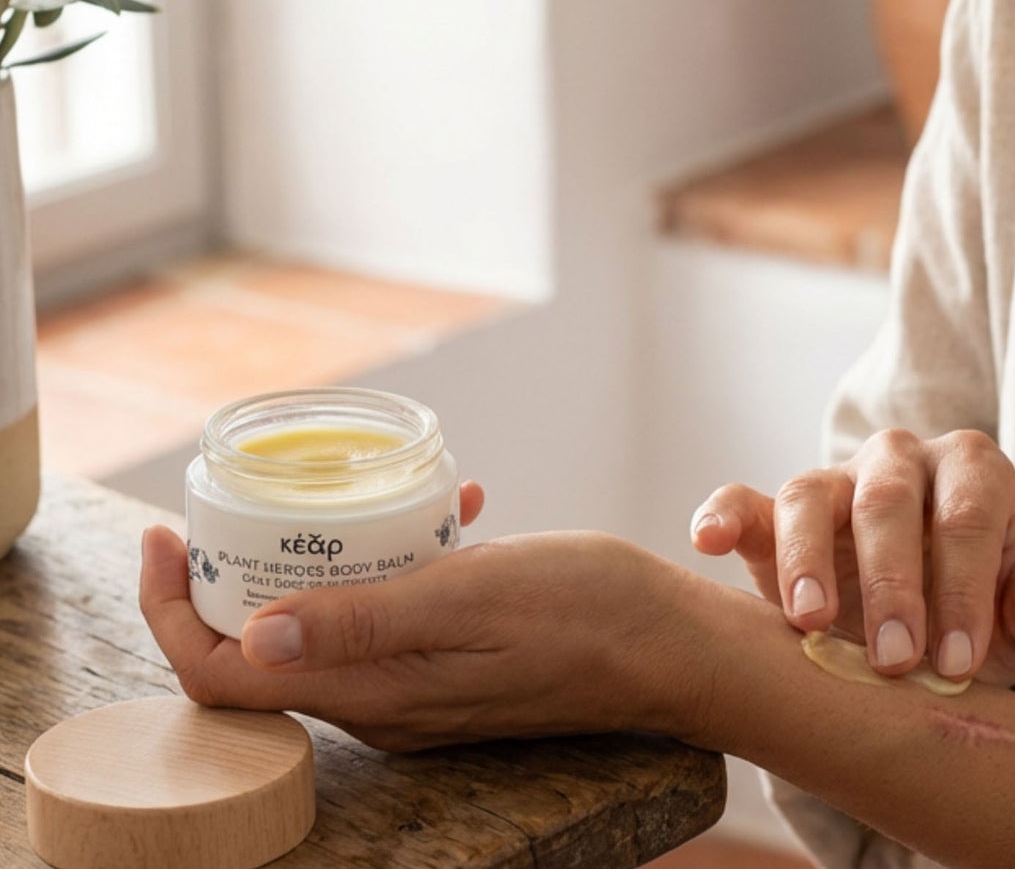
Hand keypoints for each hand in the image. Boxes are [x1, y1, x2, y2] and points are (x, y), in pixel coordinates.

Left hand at [139, 484, 693, 750]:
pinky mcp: (450, 665)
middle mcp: (383, 702)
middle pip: (257, 655)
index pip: (226, 677)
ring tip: (336, 491)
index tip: (162, 537)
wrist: (673, 646)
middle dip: (225, 580)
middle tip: (229, 504)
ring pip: (320, 628)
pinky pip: (388, 614)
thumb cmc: (587, 612)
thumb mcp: (474, 599)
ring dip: (315, 559)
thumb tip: (254, 635)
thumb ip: (367, 621)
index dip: (171, 614)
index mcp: (376, 693)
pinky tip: (452, 509)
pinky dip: (394, 560)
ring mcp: (417, 687)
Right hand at [691, 430, 1014, 686]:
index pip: (968, 511)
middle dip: (892, 580)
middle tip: (895, 662)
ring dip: (809, 556)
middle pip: (888, 498)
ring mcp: (833, 482)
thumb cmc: (978, 620)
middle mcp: (900, 461)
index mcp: (971, 471)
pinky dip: (723, 514)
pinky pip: (743, 500)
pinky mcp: (774, 515)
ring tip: (809, 621)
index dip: (964, 584)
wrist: (918, 632)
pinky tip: (706, 541)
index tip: (957, 664)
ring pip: (810, 492)